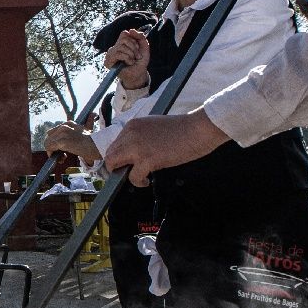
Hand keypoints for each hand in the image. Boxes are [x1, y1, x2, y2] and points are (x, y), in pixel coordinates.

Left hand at [43, 122, 100, 164]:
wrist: (98, 145)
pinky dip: (52, 154)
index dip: (55, 142)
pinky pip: (50, 148)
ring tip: (63, 158)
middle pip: (48, 138)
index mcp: (68, 123)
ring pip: (48, 143)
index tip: (63, 149)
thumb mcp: (89, 128)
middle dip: (53, 147)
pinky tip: (62, 158)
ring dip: (52, 152)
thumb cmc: (94, 140)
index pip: (52, 132)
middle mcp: (64, 126)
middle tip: (63, 155)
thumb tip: (93, 113)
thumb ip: (89, 121)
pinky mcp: (62, 142)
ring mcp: (63, 134)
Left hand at [102, 111, 229, 185]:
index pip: (114, 144)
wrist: (198, 129)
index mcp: (132, 126)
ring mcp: (137, 147)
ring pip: (114, 165)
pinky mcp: (147, 160)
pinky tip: (146, 181)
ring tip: (137, 177)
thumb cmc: (183, 128)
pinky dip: (138, 182)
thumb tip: (135, 152)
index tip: (124, 164)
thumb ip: (141, 137)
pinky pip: (133, 177)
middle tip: (126, 173)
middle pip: (110, 155)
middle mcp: (130, 135)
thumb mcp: (154, 126)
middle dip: (115, 167)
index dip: (118, 157)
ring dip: (123, 174)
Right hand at [104, 28, 150, 89]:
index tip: (138, 47)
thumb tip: (131, 30)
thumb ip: (140, 37)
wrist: (139, 74)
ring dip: (131, 54)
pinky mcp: (108, 61)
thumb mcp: (144, 47)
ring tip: (133, 60)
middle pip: (124, 39)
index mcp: (121, 43)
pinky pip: (118, 54)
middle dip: (134, 47)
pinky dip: (127, 58)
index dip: (133, 39)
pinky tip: (129, 63)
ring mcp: (110, 54)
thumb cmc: (140, 61)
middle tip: (137, 56)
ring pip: (121, 47)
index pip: (124, 33)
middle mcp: (114, 47)